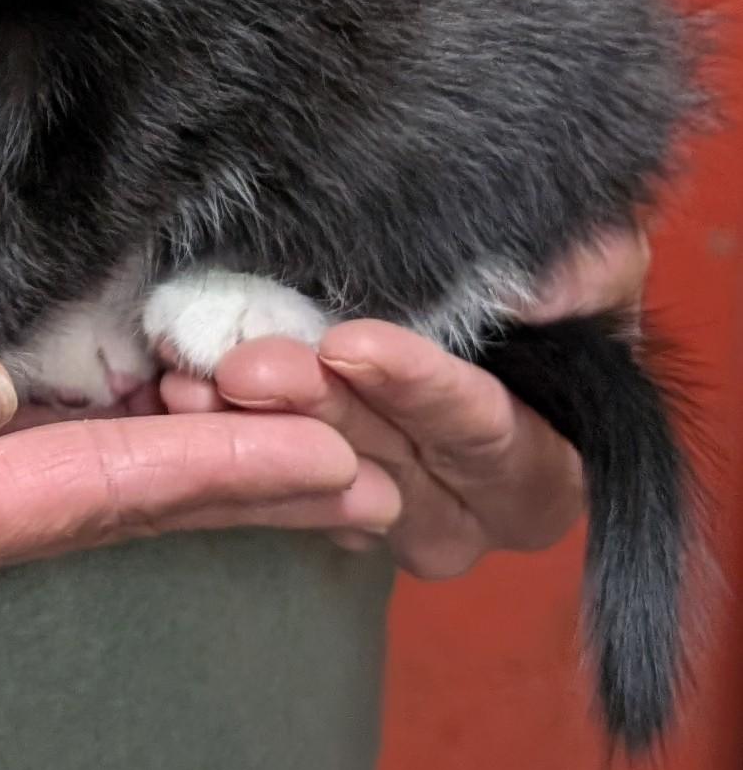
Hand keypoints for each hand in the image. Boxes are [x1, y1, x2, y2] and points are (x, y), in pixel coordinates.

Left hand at [159, 229, 647, 576]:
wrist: (479, 282)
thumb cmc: (547, 270)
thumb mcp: (592, 255)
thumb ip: (590, 270)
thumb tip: (540, 293)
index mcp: (543, 468)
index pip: (482, 431)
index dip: (418, 387)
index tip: (348, 343)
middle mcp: (468, 511)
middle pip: (384, 460)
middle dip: (315, 408)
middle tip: (245, 366)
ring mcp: (389, 513)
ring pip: (316, 474)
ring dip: (252, 430)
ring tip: (192, 380)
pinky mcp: (319, 498)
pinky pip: (269, 476)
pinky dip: (227, 435)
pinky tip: (176, 392)